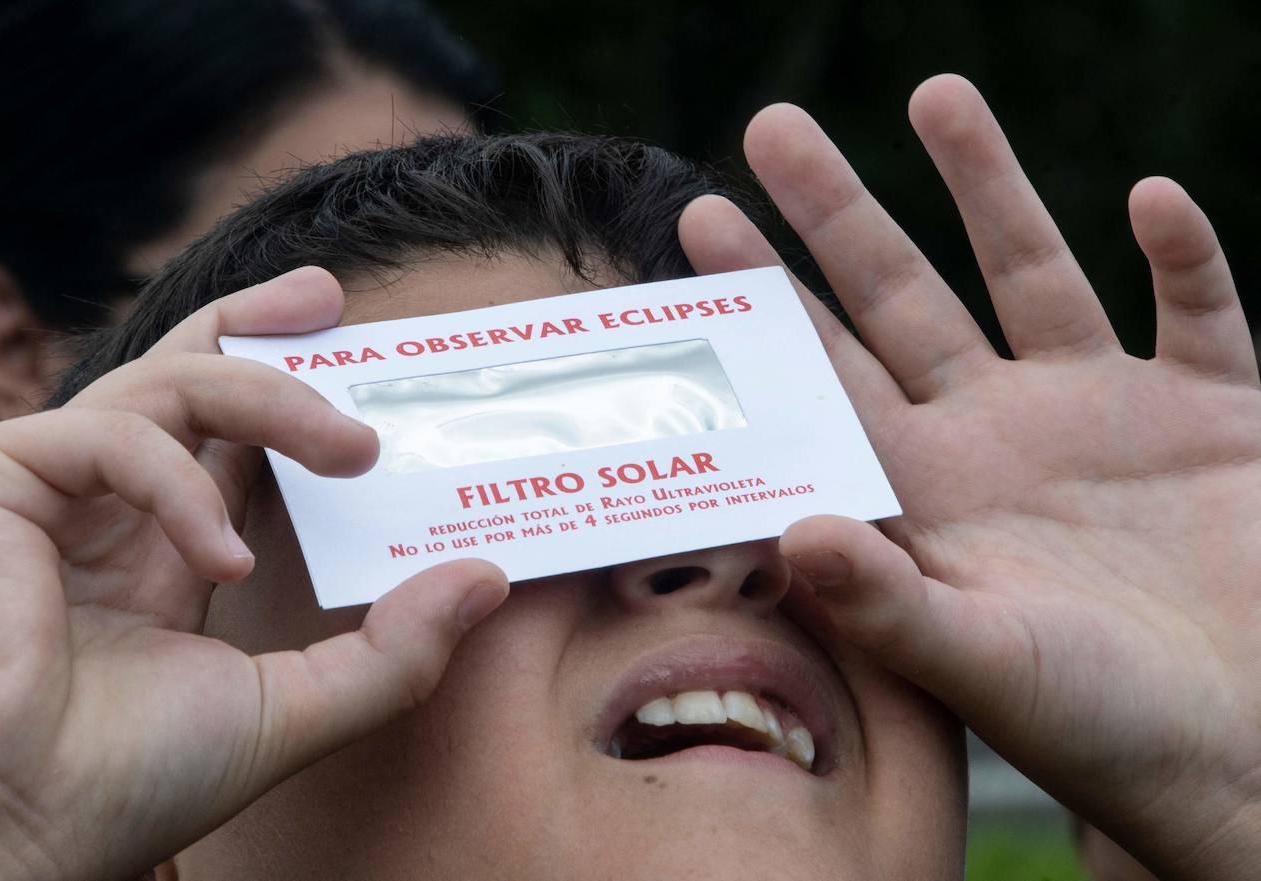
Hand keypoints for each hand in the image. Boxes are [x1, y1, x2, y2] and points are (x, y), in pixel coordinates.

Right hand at [0, 267, 508, 880]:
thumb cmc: (120, 781)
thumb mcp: (289, 711)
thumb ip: (392, 651)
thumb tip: (490, 578)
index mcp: (162, 551)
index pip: (227, 439)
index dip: (285, 388)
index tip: (352, 349)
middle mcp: (104, 507)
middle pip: (187, 374)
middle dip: (263, 328)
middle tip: (337, 304)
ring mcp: (46, 484)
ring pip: (170, 384)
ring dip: (271, 400)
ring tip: (353, 449)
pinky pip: (113, 437)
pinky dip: (179, 489)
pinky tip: (216, 560)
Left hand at [678, 76, 1259, 880]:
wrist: (1241, 754)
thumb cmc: (1102, 731)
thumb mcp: (987, 668)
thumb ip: (888, 605)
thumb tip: (788, 532)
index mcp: (932, 488)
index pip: (826, 373)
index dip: (766, 301)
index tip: (700, 220)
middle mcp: (999, 433)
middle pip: (900, 296)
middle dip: (837, 212)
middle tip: (769, 125)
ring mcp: (1104, 413)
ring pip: (1031, 271)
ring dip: (987, 184)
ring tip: (933, 94)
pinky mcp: (1213, 412)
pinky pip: (1200, 310)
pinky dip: (1186, 258)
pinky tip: (1153, 202)